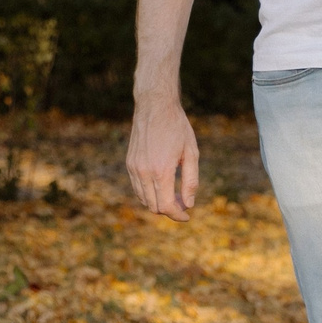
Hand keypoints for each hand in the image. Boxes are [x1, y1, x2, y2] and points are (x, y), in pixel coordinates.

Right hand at [127, 94, 200, 220]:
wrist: (155, 106)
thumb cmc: (177, 128)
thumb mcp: (191, 153)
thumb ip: (190, 181)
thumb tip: (188, 204)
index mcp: (161, 171)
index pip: (167, 206)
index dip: (178, 215)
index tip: (187, 216)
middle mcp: (144, 172)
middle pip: (154, 206)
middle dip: (170, 210)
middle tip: (184, 204)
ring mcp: (134, 168)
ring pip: (144, 200)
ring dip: (158, 203)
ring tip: (174, 196)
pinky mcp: (129, 163)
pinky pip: (137, 188)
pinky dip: (149, 193)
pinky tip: (162, 186)